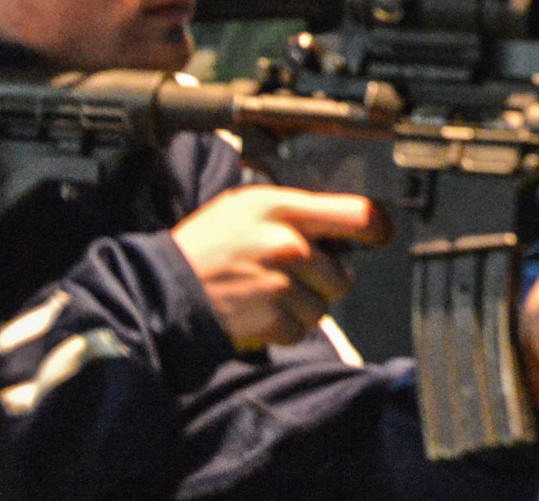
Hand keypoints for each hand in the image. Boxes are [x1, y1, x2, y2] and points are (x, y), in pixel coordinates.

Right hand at [169, 186, 390, 349]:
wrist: (159, 289)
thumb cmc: (205, 246)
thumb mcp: (246, 207)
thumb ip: (293, 212)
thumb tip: (340, 223)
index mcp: (281, 208)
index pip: (355, 214)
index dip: (375, 228)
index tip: (379, 236)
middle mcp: (286, 242)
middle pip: (341, 274)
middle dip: (323, 284)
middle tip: (291, 281)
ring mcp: (279, 281)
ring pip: (322, 307)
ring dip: (301, 310)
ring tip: (267, 298)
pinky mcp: (269, 316)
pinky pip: (299, 330)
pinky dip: (283, 330)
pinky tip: (258, 316)